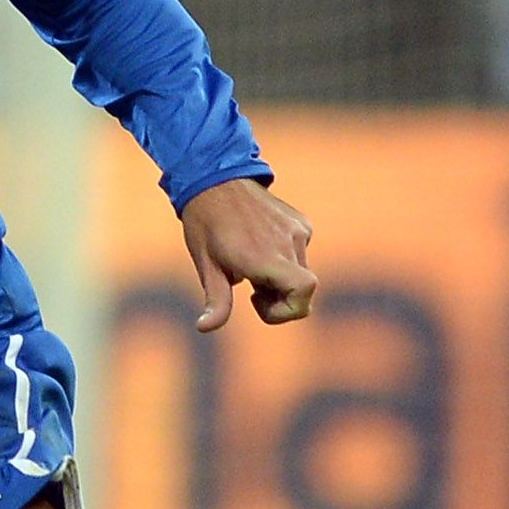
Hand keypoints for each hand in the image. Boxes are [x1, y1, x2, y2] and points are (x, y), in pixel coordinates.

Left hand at [181, 176, 315, 329]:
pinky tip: (257, 246)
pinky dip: (283, 261)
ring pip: (301, 272)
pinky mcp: (301, 223)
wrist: (214, 179)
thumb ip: (216, 300)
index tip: (256, 302)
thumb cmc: (205, 225)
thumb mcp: (206, 266)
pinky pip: (299, 252)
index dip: (286, 310)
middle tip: (251, 291)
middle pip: (303, 290)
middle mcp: (288, 243)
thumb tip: (204, 328)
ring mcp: (298, 231)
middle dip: (279, 299)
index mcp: (266, 257)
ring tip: (248, 265)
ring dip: (279, 279)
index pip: (303, 293)